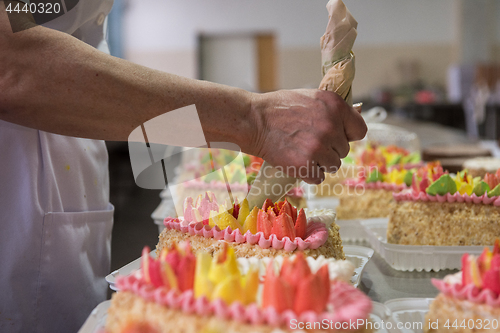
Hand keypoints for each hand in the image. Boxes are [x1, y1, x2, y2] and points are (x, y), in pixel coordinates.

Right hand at [248, 89, 366, 183]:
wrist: (253, 120)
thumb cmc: (278, 108)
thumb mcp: (311, 98)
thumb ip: (332, 111)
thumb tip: (347, 126)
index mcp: (335, 107)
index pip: (359, 130)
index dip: (347, 135)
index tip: (337, 137)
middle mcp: (331, 127)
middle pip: (344, 151)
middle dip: (329, 149)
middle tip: (308, 142)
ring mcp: (319, 147)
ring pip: (333, 165)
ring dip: (319, 163)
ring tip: (301, 151)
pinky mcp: (306, 165)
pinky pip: (319, 177)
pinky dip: (308, 173)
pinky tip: (296, 161)